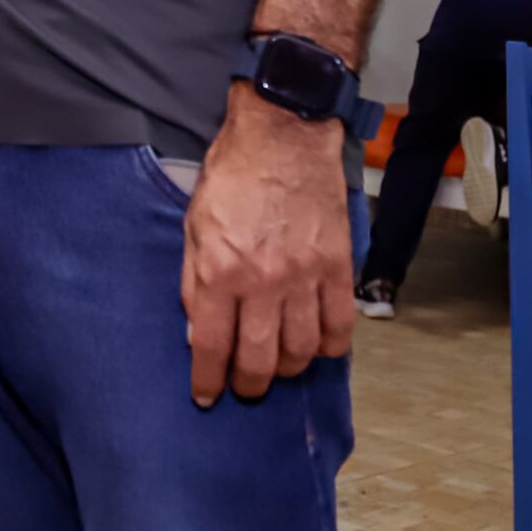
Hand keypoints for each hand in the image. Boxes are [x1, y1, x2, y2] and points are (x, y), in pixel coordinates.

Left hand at [182, 86, 353, 406]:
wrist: (284, 134)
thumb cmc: (233, 174)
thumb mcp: (194, 224)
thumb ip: (192, 280)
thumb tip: (197, 330)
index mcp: (219, 270)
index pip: (211, 346)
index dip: (208, 380)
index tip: (207, 395)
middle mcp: (262, 281)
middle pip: (258, 360)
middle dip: (248, 384)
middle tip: (245, 385)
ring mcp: (304, 276)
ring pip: (301, 351)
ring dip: (288, 369)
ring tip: (279, 365)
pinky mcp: (337, 266)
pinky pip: (339, 326)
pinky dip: (330, 347)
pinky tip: (318, 346)